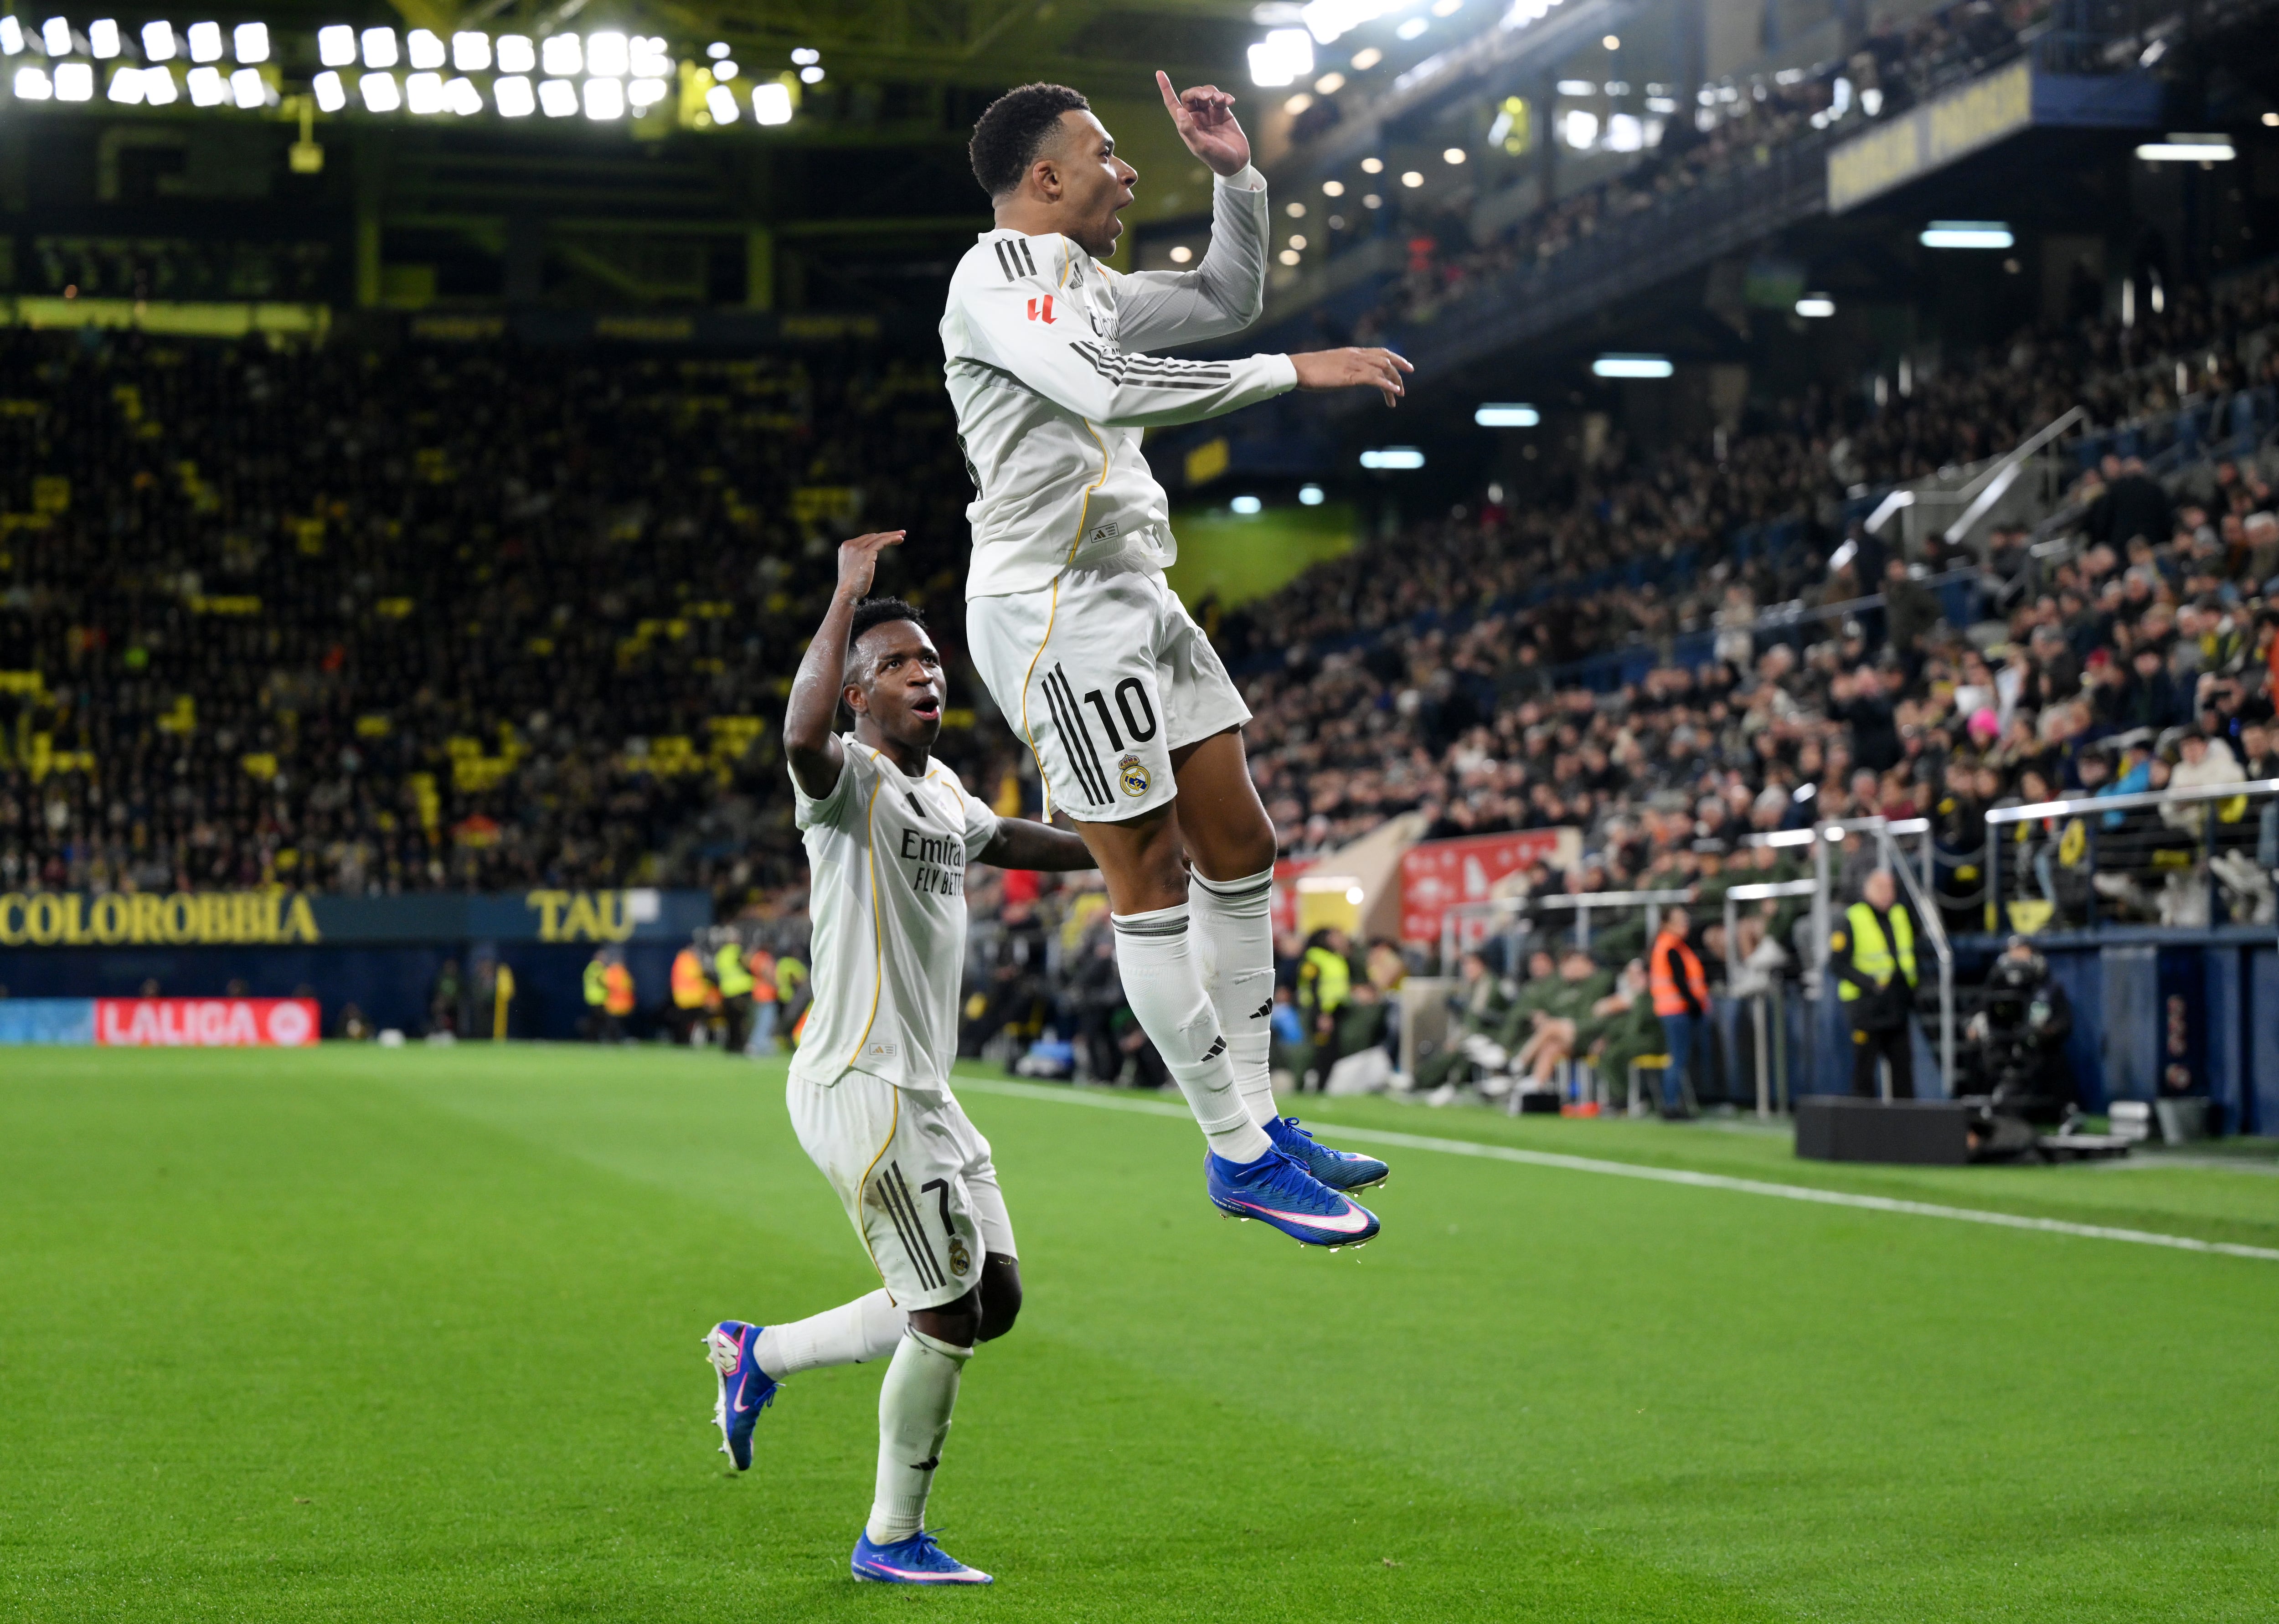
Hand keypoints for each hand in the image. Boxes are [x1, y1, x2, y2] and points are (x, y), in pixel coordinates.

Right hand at [833, 530, 905, 598]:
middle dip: (887, 534)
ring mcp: (857, 548)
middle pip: (872, 536)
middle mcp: (850, 545)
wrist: (846, 593)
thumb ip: (859, 559)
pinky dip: (891, 540)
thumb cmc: (852, 586)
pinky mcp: (866, 554)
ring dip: (892, 536)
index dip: (878, 537)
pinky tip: (899, 539)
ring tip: (903, 535)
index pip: (865, 539)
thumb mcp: (853, 568)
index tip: (889, 538)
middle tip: (901, 533)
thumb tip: (871, 558)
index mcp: (845, 547)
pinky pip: (881, 543)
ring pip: (878, 538)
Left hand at [1157, 71, 1248, 176]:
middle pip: (1191, 95)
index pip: (1172, 103)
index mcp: (1185, 125)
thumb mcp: (1201, 146)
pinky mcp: (1222, 112)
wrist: (1236, 162)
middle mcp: (1195, 117)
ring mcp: (1209, 114)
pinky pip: (1220, 98)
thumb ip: (1189, 129)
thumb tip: (1179, 111)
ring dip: (1213, 92)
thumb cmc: (1216, 157)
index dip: (1166, 89)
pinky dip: (1225, 96)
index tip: (1159, 73)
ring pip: (1206, 93)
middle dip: (1198, 92)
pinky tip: (1230, 101)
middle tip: (1208, 96)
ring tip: (1221, 100)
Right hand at [1290, 347, 1412, 406]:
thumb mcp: (1330, 367)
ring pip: (1383, 368)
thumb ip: (1341, 369)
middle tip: (1404, 386)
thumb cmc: (1309, 370)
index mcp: (1352, 352)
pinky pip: (1374, 379)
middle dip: (1400, 370)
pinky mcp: (1351, 376)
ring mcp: (1354, 364)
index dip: (1395, 359)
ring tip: (1400, 394)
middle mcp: (1356, 355)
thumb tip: (1342, 376)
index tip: (1405, 367)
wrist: (1298, 368)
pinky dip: (1387, 385)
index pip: (1380, 352)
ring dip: (1394, 382)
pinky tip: (1393, 392)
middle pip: (1386, 359)